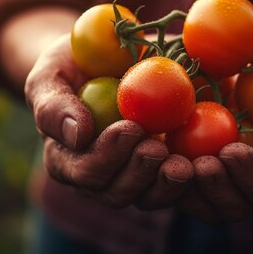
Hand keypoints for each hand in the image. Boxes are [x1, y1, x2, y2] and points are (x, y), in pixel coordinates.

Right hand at [25, 35, 192, 208]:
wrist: (105, 54)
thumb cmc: (70, 64)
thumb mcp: (51, 72)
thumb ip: (53, 103)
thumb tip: (77, 134)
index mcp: (67, 158)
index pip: (83, 172)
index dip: (106, 157)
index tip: (130, 129)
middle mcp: (98, 175)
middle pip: (115, 193)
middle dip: (137, 174)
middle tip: (157, 148)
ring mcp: (133, 175)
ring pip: (147, 198)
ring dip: (165, 185)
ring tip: (182, 165)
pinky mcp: (162, 168)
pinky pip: (176, 187)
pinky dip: (190, 179)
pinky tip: (201, 163)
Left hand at [178, 42, 252, 221]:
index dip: (250, 178)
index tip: (233, 151)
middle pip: (229, 204)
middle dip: (210, 187)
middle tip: (192, 162)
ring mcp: (230, 169)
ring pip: (199, 191)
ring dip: (179, 178)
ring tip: (163, 151)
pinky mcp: (207, 149)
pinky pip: (183, 161)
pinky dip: (166, 152)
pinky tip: (150, 130)